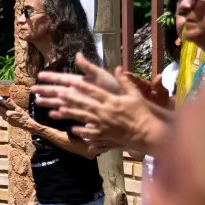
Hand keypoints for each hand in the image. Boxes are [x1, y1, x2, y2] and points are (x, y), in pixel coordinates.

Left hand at [0, 93, 29, 129]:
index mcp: (8, 114)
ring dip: (0, 111)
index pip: (0, 108)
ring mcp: (8, 121)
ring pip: (2, 115)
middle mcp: (6, 118)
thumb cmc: (23, 116)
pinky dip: (3, 114)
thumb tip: (8, 99)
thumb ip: (12, 104)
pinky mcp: (10, 122)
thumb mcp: (18, 108)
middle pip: (0, 111)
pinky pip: (4, 117)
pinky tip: (4, 112)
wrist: (27, 124)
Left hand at [33, 57, 168, 155]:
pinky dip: (81, 131)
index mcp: (112, 101)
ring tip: (58, 110)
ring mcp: (103, 125)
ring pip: (84, 118)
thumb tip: (118, 68)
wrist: (147, 133)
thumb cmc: (142, 113)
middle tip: (57, 94)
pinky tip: (72, 128)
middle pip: (84, 104)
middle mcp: (105, 112)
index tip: (71, 82)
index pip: (94, 92)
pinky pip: (90, 133)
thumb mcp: (135, 95)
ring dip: (70, 114)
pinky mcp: (104, 135)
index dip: (81, 87)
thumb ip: (125, 81)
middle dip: (70, 99)